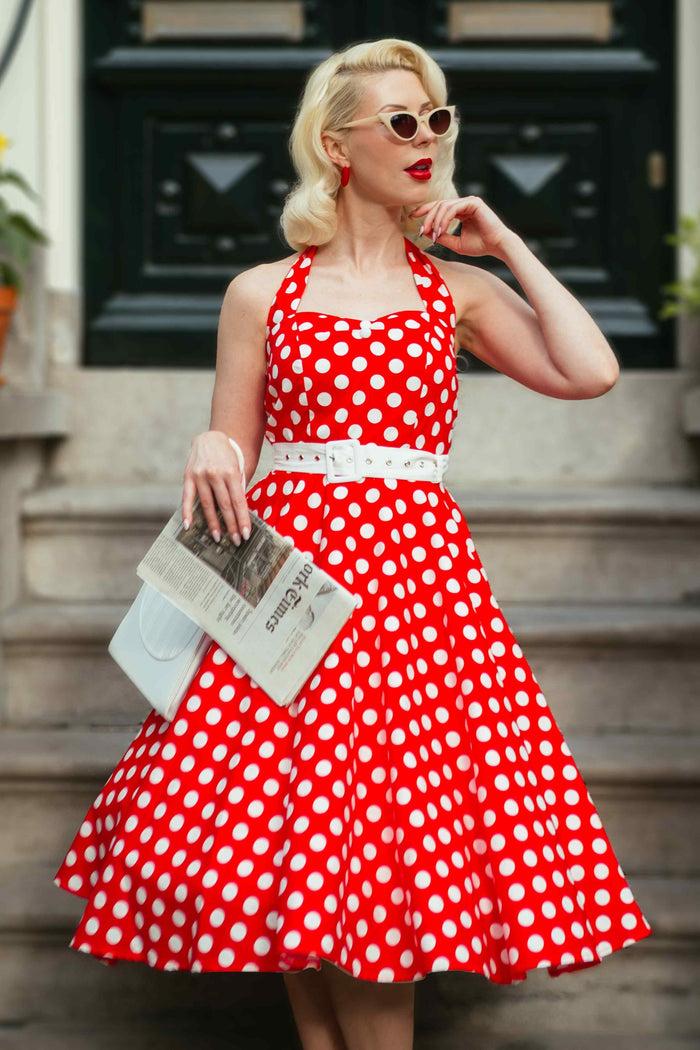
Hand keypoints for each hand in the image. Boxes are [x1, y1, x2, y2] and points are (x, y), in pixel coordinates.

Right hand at [181, 430, 250, 545]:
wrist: (209, 438)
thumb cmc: (227, 457)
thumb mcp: (238, 469)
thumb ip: (238, 488)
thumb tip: (240, 512)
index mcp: (231, 472)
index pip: (238, 501)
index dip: (242, 519)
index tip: (246, 534)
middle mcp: (215, 474)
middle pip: (224, 505)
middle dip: (231, 525)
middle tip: (235, 541)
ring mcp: (200, 476)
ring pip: (207, 504)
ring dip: (213, 523)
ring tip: (218, 538)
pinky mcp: (188, 476)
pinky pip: (187, 498)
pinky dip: (186, 512)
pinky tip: (188, 526)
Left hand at [409, 195, 513, 259]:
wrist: (498, 246)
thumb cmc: (480, 246)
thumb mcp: (456, 243)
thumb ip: (442, 236)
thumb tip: (426, 232)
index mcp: (461, 210)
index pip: (439, 206)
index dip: (425, 210)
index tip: (412, 217)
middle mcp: (464, 203)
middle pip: (439, 204)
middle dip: (427, 217)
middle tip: (421, 230)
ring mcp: (469, 201)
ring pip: (444, 206)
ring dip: (435, 221)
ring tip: (433, 235)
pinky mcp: (473, 202)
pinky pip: (452, 208)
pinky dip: (444, 220)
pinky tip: (440, 231)